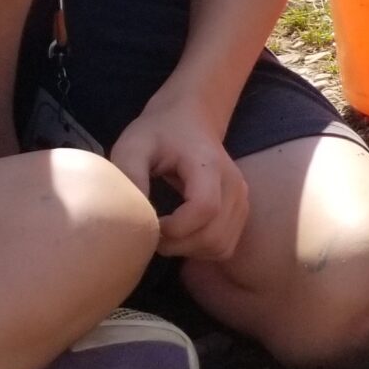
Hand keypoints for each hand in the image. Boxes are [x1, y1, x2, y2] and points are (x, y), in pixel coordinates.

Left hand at [108, 99, 248, 261]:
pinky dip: (201, 250)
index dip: (175, 228)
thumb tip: (127, 215)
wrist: (191, 118)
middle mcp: (234, 185)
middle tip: (151, 234)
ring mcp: (241, 199)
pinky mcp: (240, 211)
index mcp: (209, 166)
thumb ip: (129, 175)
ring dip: (189, 250)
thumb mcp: (133, 145)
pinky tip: (182, 235)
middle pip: (214, 235)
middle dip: (178, 245)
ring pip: (221, 246)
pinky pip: (225, 245)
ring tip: (165, 235)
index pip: (205, 209)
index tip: (148, 223)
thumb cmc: (159, 132)